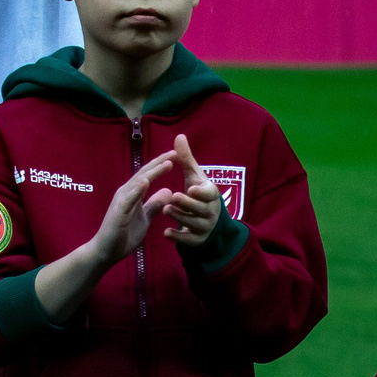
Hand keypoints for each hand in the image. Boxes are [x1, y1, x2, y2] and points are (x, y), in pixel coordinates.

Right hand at [88, 149, 177, 267]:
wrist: (107, 250)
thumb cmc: (124, 234)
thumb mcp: (145, 218)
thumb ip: (154, 204)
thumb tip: (167, 190)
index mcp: (133, 193)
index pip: (149, 175)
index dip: (161, 165)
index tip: (176, 156)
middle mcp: (126, 192)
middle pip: (145, 173)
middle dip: (160, 162)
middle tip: (175, 153)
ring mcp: (121, 200)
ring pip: (139, 182)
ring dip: (152, 172)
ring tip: (167, 163)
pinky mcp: (118, 210)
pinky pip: (129, 198)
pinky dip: (137, 189)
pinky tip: (146, 182)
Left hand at [162, 132, 225, 246]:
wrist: (208, 220)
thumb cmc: (198, 193)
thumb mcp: (193, 176)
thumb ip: (186, 158)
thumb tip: (179, 135)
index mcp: (211, 194)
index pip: (210, 193)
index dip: (202, 192)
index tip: (191, 188)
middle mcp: (211, 211)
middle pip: (200, 209)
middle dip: (187, 204)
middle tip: (173, 197)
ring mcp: (205, 227)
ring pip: (193, 224)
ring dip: (179, 217)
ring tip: (165, 209)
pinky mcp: (198, 240)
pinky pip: (189, 240)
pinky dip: (178, 237)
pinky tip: (166, 232)